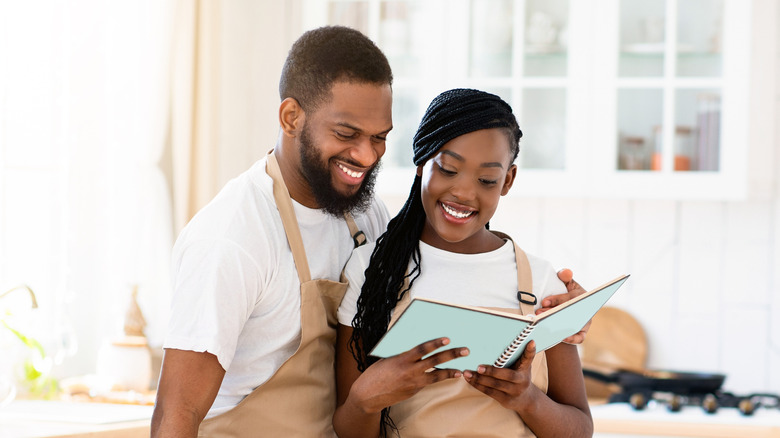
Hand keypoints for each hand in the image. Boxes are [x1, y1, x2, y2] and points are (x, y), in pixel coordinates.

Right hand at [347, 337, 467, 413]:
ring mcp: (413, 383)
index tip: (447, 339)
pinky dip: (439, 378)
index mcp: (402, 359)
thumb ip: (405, 355)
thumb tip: (420, 349)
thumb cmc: (376, 373)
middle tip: (465, 350)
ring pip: (436, 376)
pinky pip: (428, 382)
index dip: (435, 343)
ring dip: (450, 372)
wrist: (368, 395)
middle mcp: (410, 371)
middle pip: (435, 361)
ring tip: (462, 370)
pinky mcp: (414, 391)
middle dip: (452, 355)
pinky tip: (448, 376)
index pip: (422, 349)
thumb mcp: (389, 359)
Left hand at [463, 341, 536, 411]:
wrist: (526, 400)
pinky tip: (469, 380)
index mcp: (525, 369)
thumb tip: (528, 340)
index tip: (531, 341)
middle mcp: (521, 381)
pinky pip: (489, 392)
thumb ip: (523, 355)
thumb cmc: (521, 376)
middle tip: (478, 367)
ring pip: (495, 385)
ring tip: (467, 373)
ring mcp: (513, 392)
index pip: (528, 358)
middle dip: (491, 371)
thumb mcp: (524, 366)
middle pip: (506, 376)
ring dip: (479, 379)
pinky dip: (478, 385)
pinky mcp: (505, 400)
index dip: (530, 351)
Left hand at [536, 268, 589, 343]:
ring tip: (543, 323)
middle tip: (538, 313)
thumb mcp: (566, 284)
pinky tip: (561, 338)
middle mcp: (585, 308)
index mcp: (581, 294)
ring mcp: (585, 321)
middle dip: (553, 312)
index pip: (570, 297)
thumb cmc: (564, 295)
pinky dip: (572, 338)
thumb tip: (566, 273)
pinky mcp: (583, 333)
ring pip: (574, 324)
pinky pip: (580, 337)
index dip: (557, 299)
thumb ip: (564, 276)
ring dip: (558, 324)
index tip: (544, 302)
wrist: (564, 312)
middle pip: (570, 311)